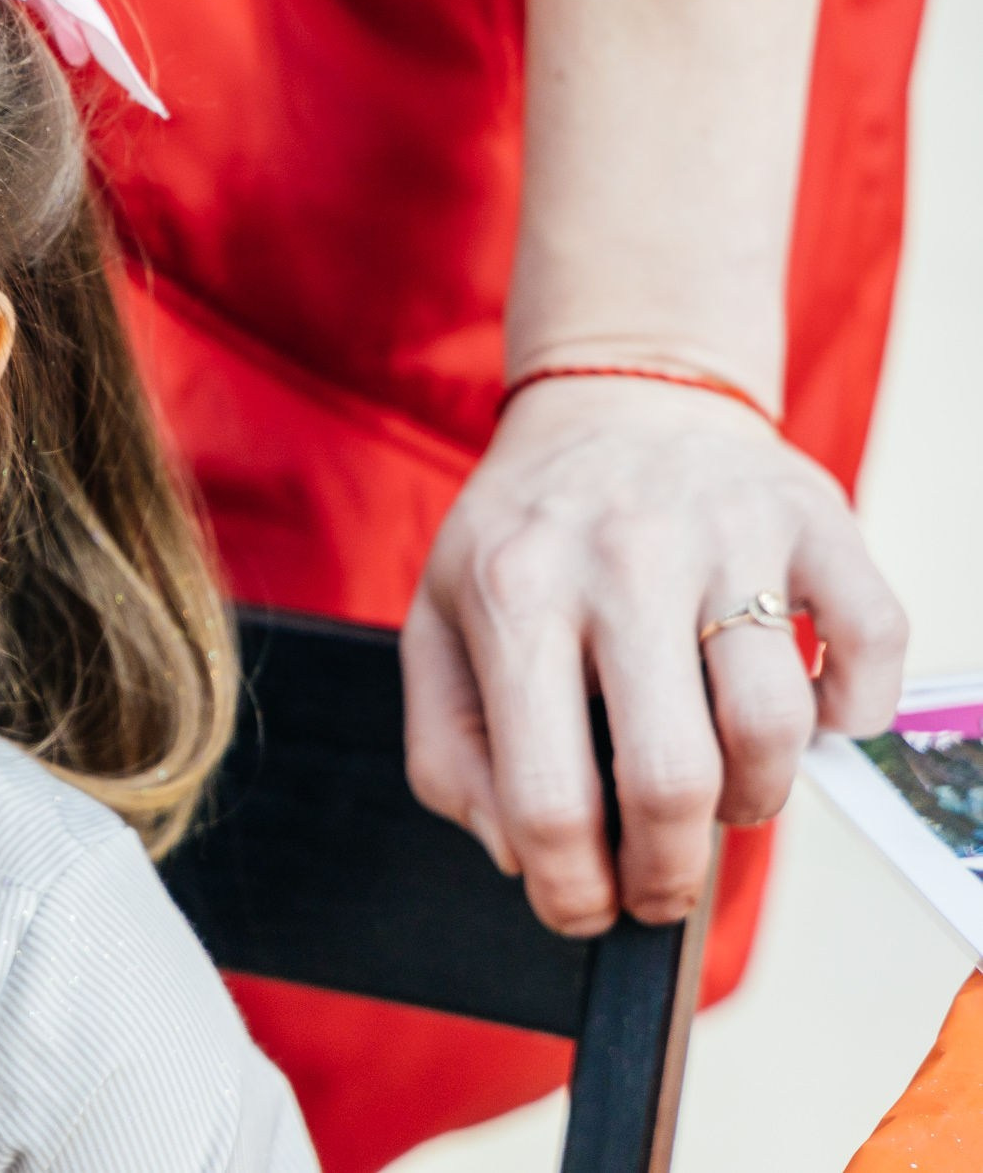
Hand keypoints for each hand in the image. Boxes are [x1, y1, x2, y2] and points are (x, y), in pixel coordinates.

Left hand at [402, 375, 906, 934]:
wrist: (616, 399)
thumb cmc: (525, 538)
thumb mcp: (440, 624)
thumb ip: (448, 750)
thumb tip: (517, 854)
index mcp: (514, 596)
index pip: (547, 796)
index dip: (571, 890)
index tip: (584, 912)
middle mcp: (620, 561)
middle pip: (671, 781)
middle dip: (670, 873)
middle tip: (660, 886)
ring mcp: (726, 535)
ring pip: (775, 732)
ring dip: (756, 802)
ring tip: (722, 794)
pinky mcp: (817, 519)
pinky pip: (872, 649)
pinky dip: (852, 711)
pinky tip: (803, 711)